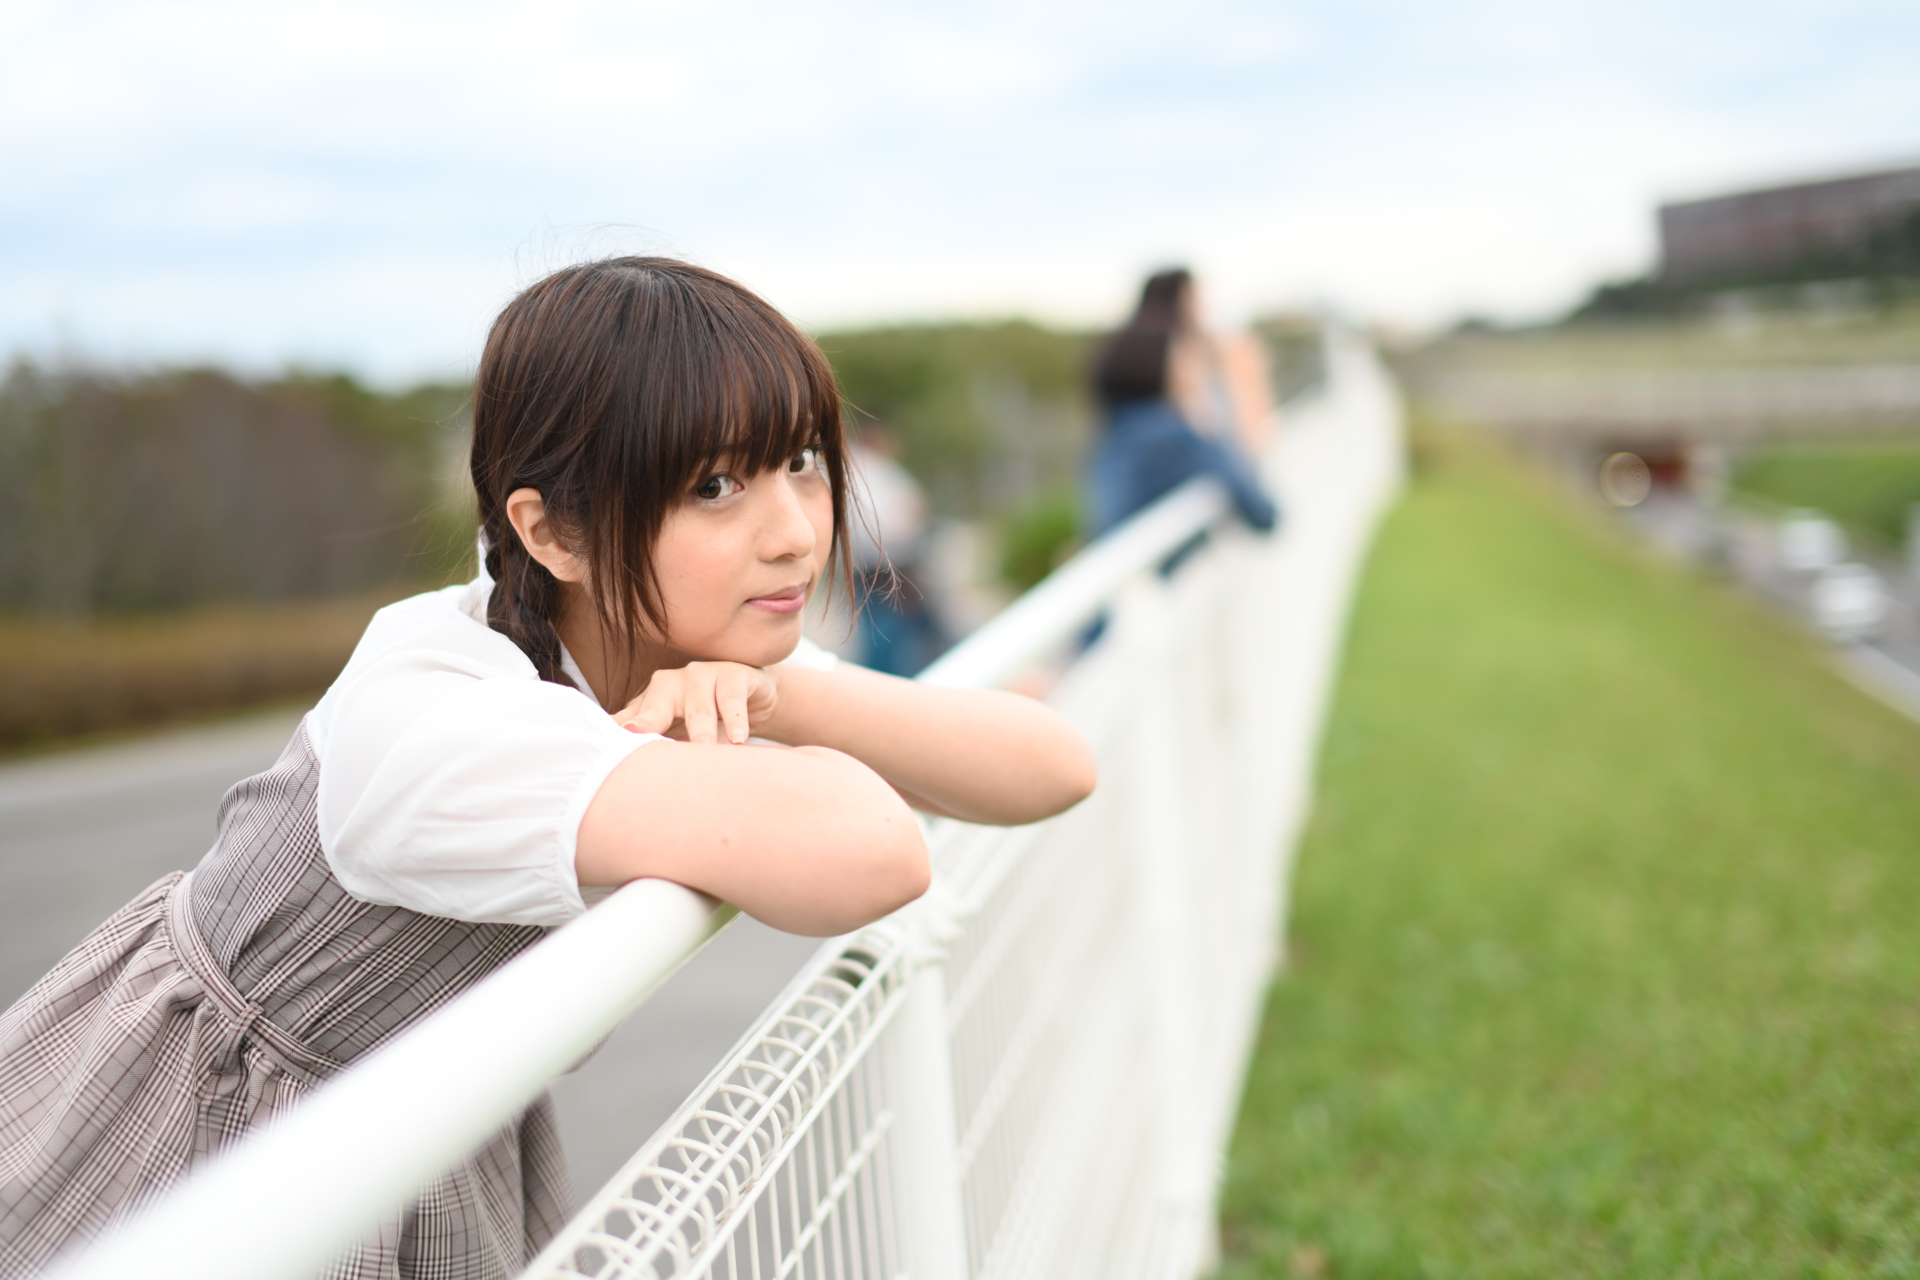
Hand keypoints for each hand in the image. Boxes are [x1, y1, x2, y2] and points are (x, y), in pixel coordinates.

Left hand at [614, 662, 778, 744]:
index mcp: (655, 696)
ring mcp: (703, 675)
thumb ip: (650, 735)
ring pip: (699, 707)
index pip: (639, 715)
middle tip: (642, 739)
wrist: (751, 696)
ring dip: (702, 729)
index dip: (628, 726)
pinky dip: (735, 720)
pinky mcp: (734, 675)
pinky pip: (732, 698)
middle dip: (651, 723)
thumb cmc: (706, 713)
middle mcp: (674, 682)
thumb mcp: (678, 726)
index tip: (617, 736)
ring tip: (705, 748)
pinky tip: (738, 739)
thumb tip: (614, 748)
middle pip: (660, 706)